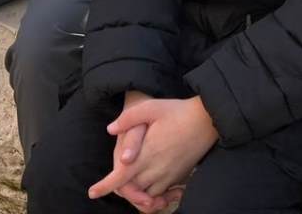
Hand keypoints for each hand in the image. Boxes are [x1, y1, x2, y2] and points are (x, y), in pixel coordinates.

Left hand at [92, 96, 217, 200]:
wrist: (208, 119)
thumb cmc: (178, 111)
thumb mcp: (151, 107)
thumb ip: (128, 118)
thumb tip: (110, 129)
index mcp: (146, 154)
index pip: (121, 176)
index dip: (105, 186)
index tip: (92, 192)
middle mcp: (156, 169)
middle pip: (132, 190)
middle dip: (121, 189)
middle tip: (112, 182)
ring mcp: (169, 175)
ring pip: (146, 195)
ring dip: (136, 192)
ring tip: (129, 185)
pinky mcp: (179, 177)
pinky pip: (161, 193)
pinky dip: (151, 193)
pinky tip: (149, 183)